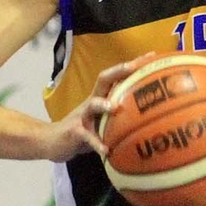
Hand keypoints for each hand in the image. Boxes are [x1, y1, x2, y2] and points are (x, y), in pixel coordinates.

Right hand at [41, 53, 157, 161]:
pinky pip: (86, 136)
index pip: (116, 76)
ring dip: (102, 104)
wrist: (52, 141)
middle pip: (103, 79)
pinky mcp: (74, 132)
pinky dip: (96, 143)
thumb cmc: (84, 130)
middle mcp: (91, 102)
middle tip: (133, 67)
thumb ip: (121, 118)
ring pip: (92, 104)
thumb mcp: (103, 121)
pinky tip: (106, 150)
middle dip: (119, 71)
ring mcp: (81, 116)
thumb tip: (153, 120)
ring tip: (114, 108)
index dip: (133, 65)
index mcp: (101, 97)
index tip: (152, 56)